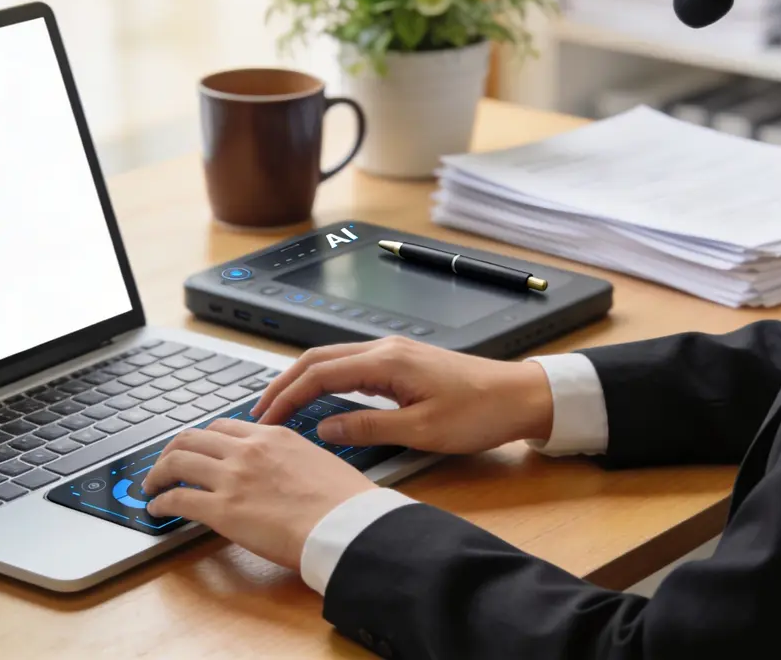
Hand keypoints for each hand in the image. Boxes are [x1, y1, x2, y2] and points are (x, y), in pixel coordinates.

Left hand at [144, 419, 375, 570]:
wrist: (346, 524)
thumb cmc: (343, 501)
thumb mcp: (317, 460)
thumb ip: (290, 458)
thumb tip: (283, 471)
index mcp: (273, 436)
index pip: (224, 427)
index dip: (203, 438)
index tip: (198, 449)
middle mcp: (248, 449)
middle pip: (192, 438)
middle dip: (172, 450)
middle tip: (165, 465)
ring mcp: (232, 478)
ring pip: (176, 462)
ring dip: (158, 474)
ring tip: (152, 486)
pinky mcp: (222, 510)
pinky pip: (178, 500)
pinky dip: (160, 502)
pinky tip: (157, 509)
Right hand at [251, 336, 554, 453]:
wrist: (519, 395)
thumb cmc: (478, 413)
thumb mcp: (421, 431)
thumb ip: (367, 428)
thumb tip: (323, 429)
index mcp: (385, 362)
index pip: (318, 373)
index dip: (286, 395)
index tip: (265, 417)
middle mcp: (384, 349)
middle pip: (318, 359)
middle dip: (284, 383)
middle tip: (261, 411)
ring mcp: (393, 352)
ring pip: (333, 359)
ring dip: (303, 380)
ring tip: (282, 405)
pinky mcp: (402, 361)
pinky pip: (351, 365)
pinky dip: (326, 379)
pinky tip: (320, 398)